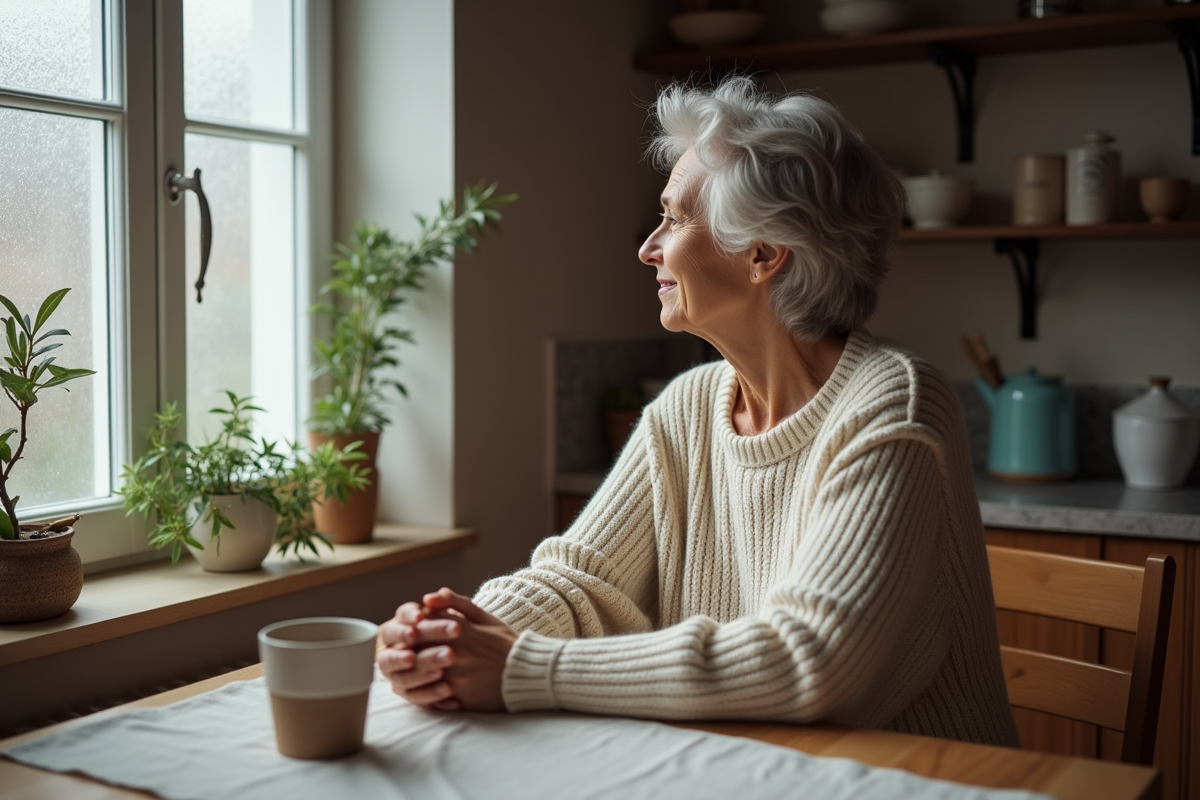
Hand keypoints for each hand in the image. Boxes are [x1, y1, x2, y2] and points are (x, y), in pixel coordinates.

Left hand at [377, 588, 517, 711]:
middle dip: (405, 647)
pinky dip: (422, 691)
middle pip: (417, 648)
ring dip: (410, 669)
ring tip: (408, 666)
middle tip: (401, 647)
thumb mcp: (484, 617)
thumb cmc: (504, 642)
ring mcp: (457, 677)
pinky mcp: (460, 698)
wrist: (528, 673)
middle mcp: (456, 653)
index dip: (410, 625)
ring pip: (420, 673)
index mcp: (462, 631)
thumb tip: (430, 596)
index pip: (423, 623)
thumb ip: (457, 603)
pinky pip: (432, 696)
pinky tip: (420, 686)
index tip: (408, 627)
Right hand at [378, 596, 464, 710]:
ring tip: (443, 670)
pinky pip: (415, 696)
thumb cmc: (466, 631)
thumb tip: (434, 597)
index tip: (420, 618)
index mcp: (404, 624)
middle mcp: (395, 649)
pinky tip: (448, 689)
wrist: (482, 658)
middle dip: (417, 650)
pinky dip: (430, 693)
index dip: (406, 619)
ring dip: (422, 671)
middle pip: (395, 649)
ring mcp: (398, 673)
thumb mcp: (466, 615)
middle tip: (441, 648)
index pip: (399, 619)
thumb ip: (451, 603)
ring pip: (402, 676)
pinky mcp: (410, 692)